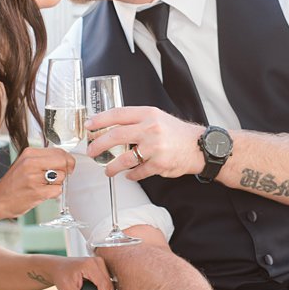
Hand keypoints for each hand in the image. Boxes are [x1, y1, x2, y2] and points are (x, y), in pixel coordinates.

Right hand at [0, 146, 74, 217]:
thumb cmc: (13, 183)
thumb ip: (42, 159)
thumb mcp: (24, 163)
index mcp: (29, 153)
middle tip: (60, 176)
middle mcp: (31, 163)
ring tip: (45, 186)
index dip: (67, 159)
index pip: (59, 151)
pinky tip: (43, 193)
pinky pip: (58, 190)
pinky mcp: (37, 192)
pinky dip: (54, 193)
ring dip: (58, 183)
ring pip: (62, 176)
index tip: (68, 166)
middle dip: (66, 170)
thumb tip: (64, 159)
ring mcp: (34, 178)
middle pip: (63, 161)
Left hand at [28, 254, 113, 289]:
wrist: (57, 268)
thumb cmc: (61, 275)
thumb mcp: (67, 289)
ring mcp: (101, 266)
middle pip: (108, 287)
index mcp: (90, 265)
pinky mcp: (102, 271)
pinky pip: (106, 286)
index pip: (103, 285)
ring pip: (109, 288)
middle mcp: (98, 263)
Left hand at [85, 106, 204, 179]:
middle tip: (91, 151)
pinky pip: (138, 172)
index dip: (100, 120)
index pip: (118, 114)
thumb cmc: (176, 133)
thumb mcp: (157, 118)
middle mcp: (150, 129)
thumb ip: (136, 121)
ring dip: (112, 166)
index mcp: (148, 114)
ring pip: (124, 159)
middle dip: (99, 145)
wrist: (199, 146)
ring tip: (108, 170)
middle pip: (116, 135)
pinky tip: (129, 175)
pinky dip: (131, 175)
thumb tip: (111, 128)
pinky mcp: (159, 163)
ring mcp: (155, 147)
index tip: (89, 126)